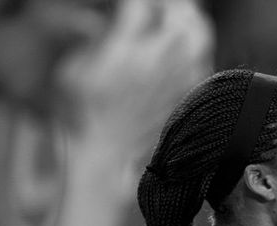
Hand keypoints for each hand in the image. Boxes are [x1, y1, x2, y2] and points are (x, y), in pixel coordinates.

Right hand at [55, 0, 212, 148]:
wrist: (107, 159)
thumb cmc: (81, 117)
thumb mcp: (72, 72)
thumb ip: (91, 39)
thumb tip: (106, 19)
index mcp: (125, 54)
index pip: (141, 5)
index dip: (134, 0)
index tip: (126, 4)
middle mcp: (159, 64)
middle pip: (181, 12)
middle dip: (168, 3)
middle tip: (155, 5)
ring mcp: (180, 81)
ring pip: (200, 33)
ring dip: (187, 19)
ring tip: (173, 17)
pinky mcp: (189, 97)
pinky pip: (204, 59)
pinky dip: (195, 46)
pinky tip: (181, 47)